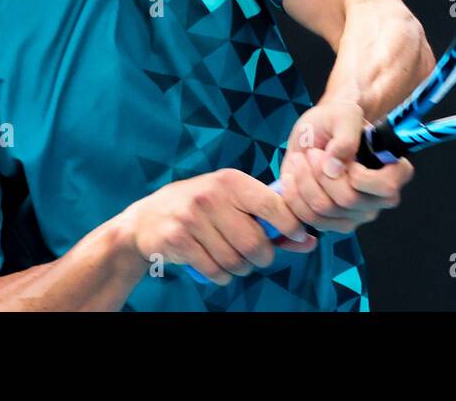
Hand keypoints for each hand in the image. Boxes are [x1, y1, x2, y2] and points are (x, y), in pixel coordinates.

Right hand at [121, 169, 316, 284]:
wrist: (146, 220)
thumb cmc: (201, 210)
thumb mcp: (233, 203)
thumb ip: (271, 221)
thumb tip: (310, 241)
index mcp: (231, 180)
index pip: (273, 205)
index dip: (291, 226)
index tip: (298, 236)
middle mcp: (212, 195)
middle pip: (256, 243)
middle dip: (261, 257)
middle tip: (255, 256)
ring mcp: (192, 217)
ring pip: (236, 260)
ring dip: (240, 269)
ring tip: (231, 259)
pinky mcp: (178, 239)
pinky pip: (215, 271)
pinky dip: (221, 276)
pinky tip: (214, 265)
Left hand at [279, 100, 413, 233]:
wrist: (316, 133)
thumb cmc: (335, 122)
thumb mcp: (344, 114)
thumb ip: (346, 136)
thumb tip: (335, 167)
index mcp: (393, 173)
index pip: (386, 188)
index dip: (359, 175)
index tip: (342, 156)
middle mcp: (377, 200)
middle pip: (348, 201)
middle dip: (321, 173)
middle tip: (313, 152)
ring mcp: (355, 215)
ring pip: (324, 211)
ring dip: (304, 182)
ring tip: (301, 160)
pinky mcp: (331, 223)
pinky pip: (307, 220)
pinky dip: (293, 196)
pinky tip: (292, 177)